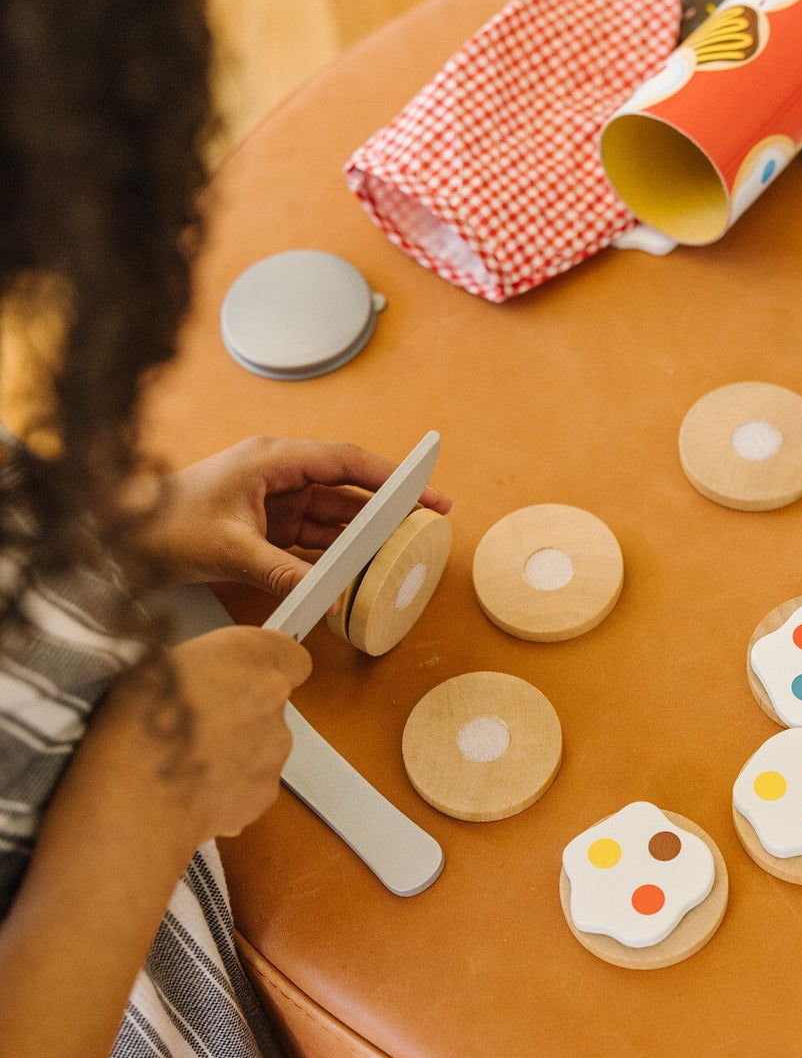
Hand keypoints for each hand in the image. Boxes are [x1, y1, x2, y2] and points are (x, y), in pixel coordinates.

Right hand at [88, 626, 311, 845]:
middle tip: (195, 725)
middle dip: (241, 713)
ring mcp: (273, 749)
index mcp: (248, 655)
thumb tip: (201, 675)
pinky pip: (251, 786)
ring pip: (262, 746)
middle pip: (270, 704)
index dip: (274, 667)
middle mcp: (271, 698)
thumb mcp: (155, 665)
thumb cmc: (130, 727)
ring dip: (234, 752)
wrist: (132, 797)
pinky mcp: (265, 792)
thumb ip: (203, 668)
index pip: (292, 657)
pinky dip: (229, 790)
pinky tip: (191, 792)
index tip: (253, 676)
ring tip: (185, 762)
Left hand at [135, 437, 451, 602]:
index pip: (346, 461)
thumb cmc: (162, 526)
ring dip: (364, 532)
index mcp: (273, 460)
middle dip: (388, 503)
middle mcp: (279, 473)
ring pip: (334, 512)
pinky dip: (335, 551)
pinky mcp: (266, 524)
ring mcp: (273, 499)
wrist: (115, 537)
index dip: (391, 475)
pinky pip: (313, 535)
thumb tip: (327, 597)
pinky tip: (357, 567)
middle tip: (429, 519)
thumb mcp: (229, 550)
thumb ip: (283, 572)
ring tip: (400, 548)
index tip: (425, 490)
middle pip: (348, 486)